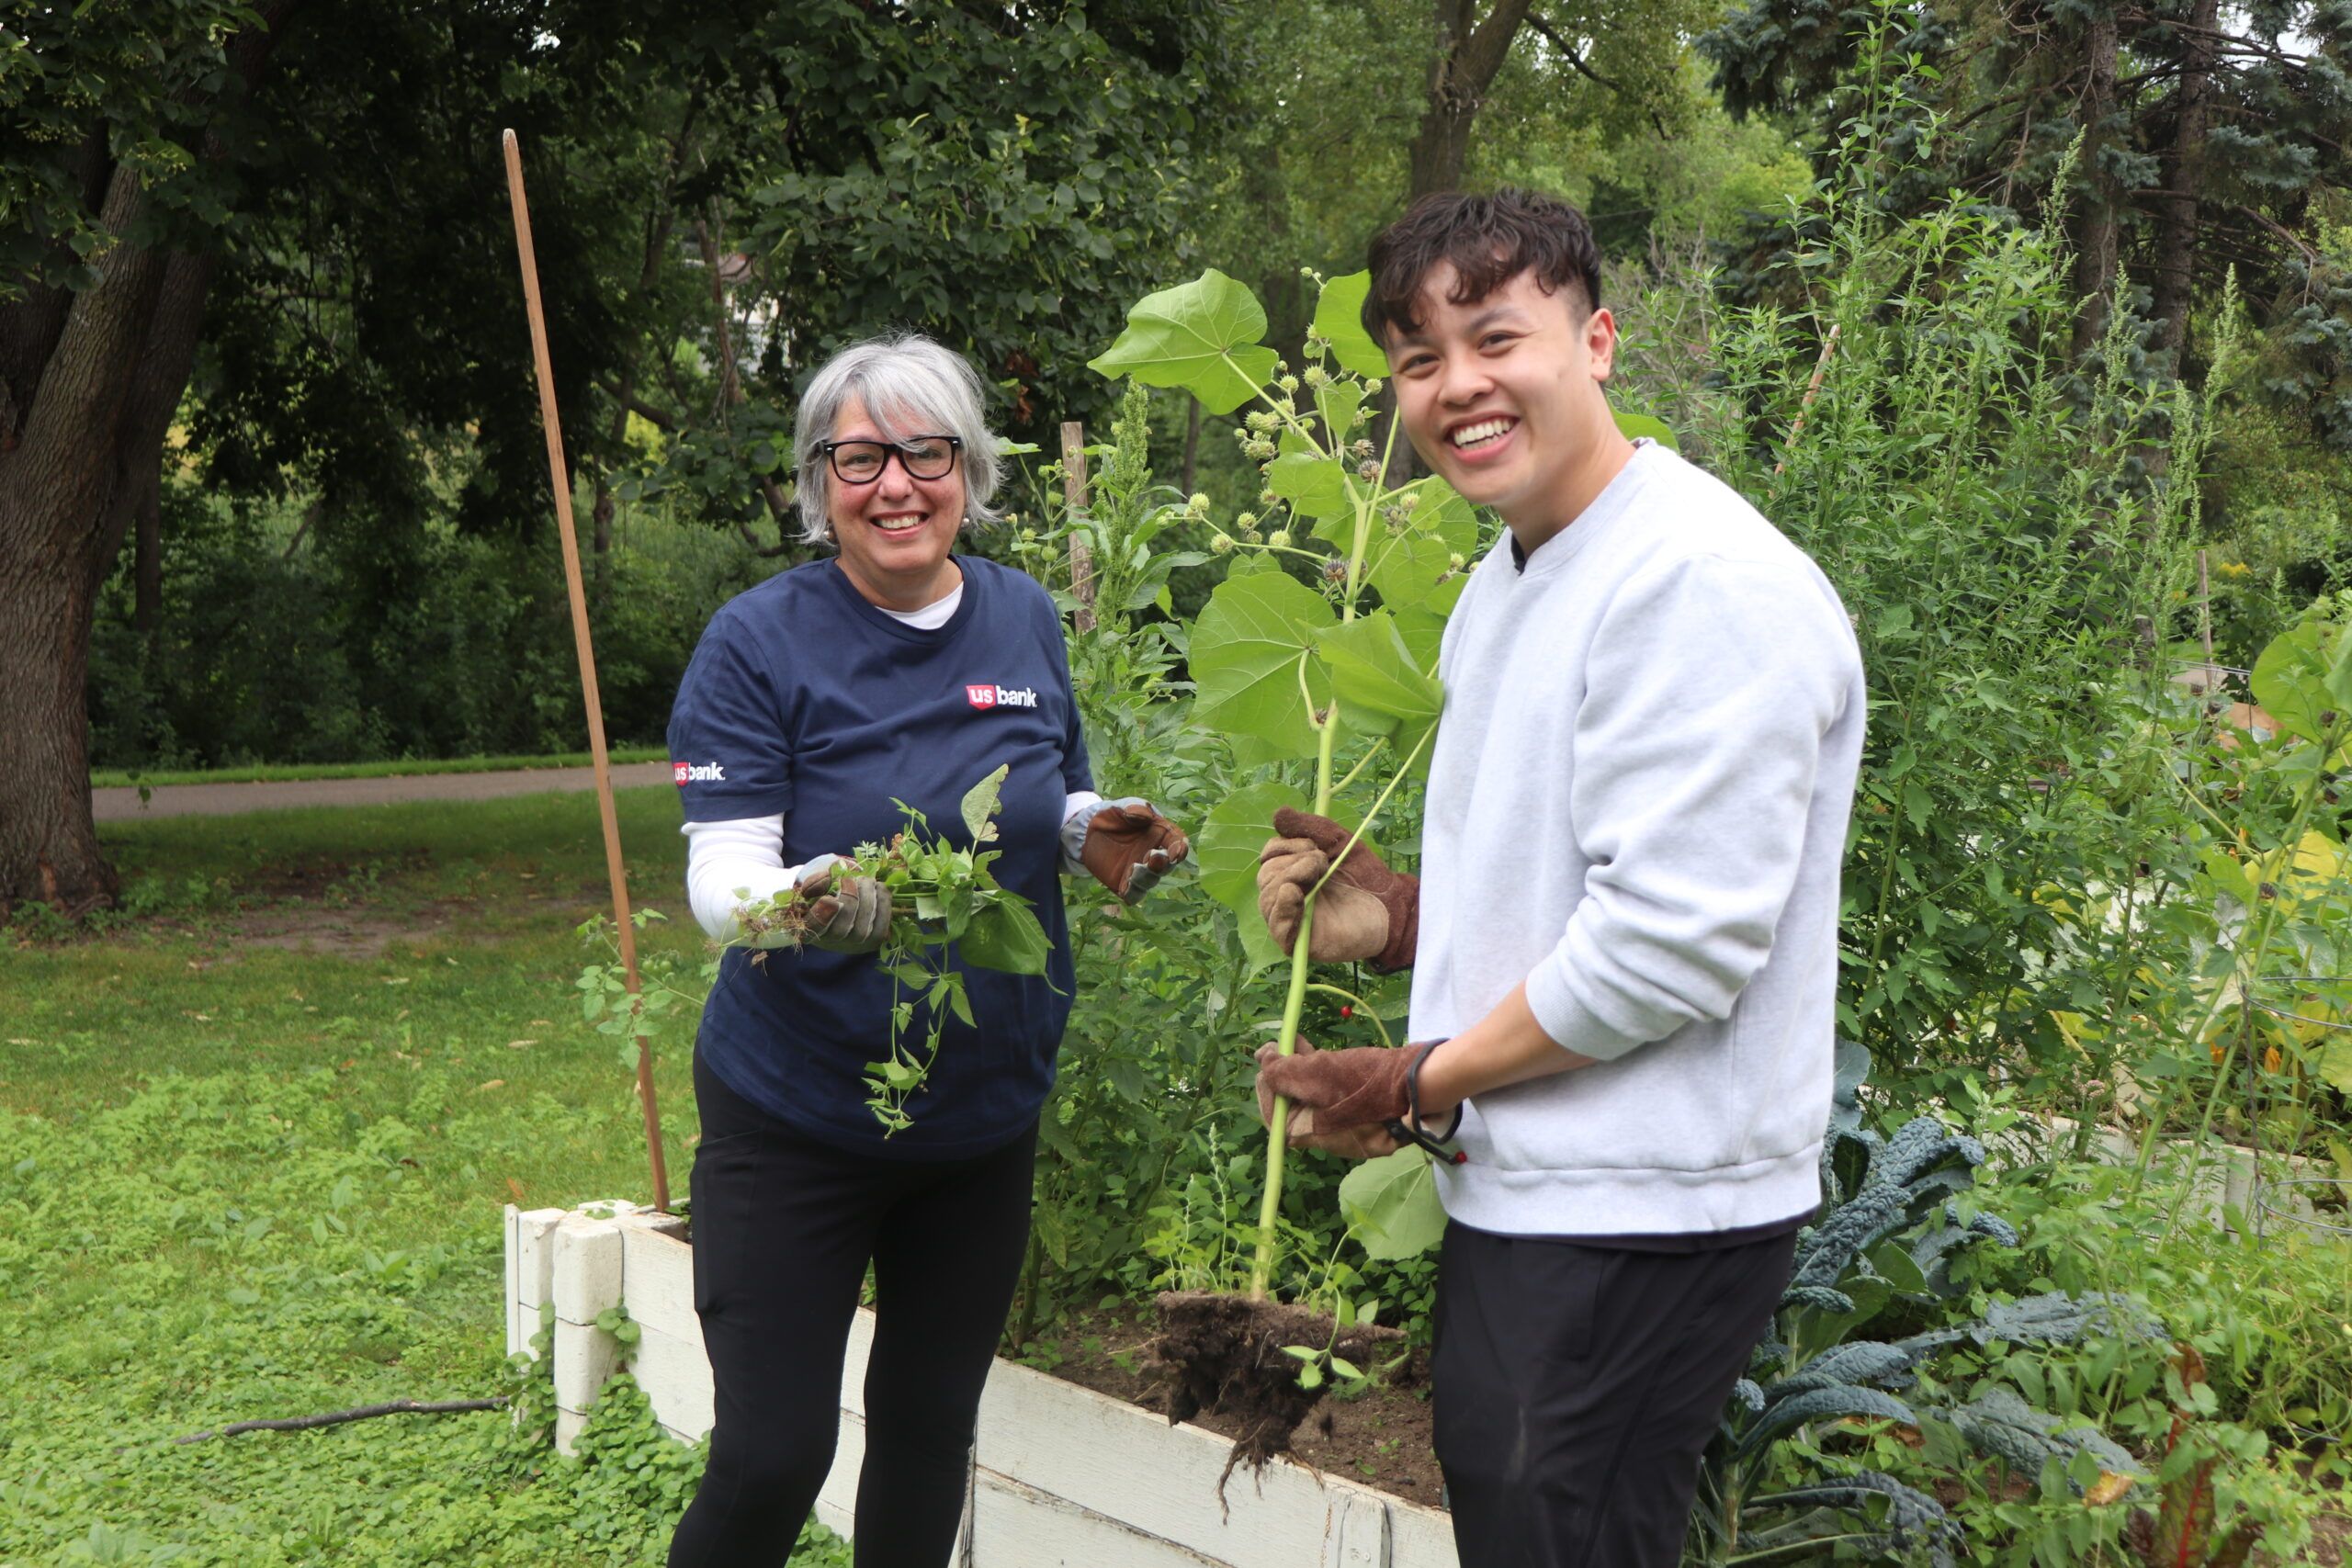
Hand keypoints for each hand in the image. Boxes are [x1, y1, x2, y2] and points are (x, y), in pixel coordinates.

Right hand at [795, 860, 891, 951]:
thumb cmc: (826, 891)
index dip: (821, 916)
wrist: (847, 902)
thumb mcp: (815, 884)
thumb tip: (828, 878)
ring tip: (866, 880)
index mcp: (808, 929)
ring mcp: (853, 945)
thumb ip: (815, 882)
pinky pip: (881, 928)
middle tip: (850, 880)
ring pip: (862, 930)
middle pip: (840, 931)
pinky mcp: (873, 941)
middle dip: (848, 901)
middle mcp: (831, 942)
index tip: (829, 898)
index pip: (812, 929)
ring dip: (867, 900)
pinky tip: (879, 888)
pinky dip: (883, 904)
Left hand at [1079, 798, 1189, 900]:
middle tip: (1152, 857)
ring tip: (1133, 868)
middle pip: (1168, 865)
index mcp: (1161, 834)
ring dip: (1146, 877)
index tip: (1176, 852)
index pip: (1178, 842)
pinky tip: (1125, 886)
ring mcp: (1141, 871)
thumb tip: (1146, 816)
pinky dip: (1132, 893)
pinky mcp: (1125, 884)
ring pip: (1152, 880)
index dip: (1180, 848)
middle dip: (1163, 864)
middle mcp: (1155, 855)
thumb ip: (1136, 808)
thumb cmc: (1112, 815)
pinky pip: (1134, 894)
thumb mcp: (1123, 806)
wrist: (1087, 830)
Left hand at [1253, 1037, 1418, 1150]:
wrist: (1423, 1085)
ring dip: (1304, 1071)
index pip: (1275, 1117)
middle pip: (1294, 1107)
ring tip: (1302, 1042)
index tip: (1268, 1058)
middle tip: (1283, 1044)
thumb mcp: (1319, 1072)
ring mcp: (1349, 1128)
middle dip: (1285, 1074)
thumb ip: (1284, 1070)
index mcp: (1314, 1136)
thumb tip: (1262, 1060)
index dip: (1266, 1088)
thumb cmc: (1367, 1082)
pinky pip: (1336, 1098)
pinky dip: (1325, 1077)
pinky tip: (1325, 1055)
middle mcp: (1329, 1138)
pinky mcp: (1365, 1114)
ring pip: (1314, 1099)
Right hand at [1255, 807, 1418, 968]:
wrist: (1391, 905)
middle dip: (1291, 863)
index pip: (1268, 857)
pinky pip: (1277, 926)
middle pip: (1266, 876)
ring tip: (1318, 876)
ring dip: (1289, 878)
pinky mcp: (1299, 942)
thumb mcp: (1337, 841)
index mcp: (1292, 871)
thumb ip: (1309, 827)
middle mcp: (1287, 895)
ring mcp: (1291, 919)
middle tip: (1321, 863)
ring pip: (1267, 899)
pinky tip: (1292, 893)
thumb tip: (1278, 814)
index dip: (1284, 847)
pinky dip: (1281, 908)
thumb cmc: (1365, 874)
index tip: (1313, 846)